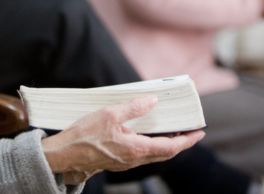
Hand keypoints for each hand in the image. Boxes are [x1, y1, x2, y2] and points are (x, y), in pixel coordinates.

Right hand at [41, 95, 204, 183]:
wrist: (64, 155)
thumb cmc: (84, 136)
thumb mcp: (110, 115)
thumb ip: (133, 108)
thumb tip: (152, 101)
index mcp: (136, 149)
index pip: (170, 147)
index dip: (187, 140)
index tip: (199, 133)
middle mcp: (134, 159)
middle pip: (165, 153)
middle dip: (180, 142)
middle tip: (189, 130)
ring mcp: (126, 162)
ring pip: (154, 155)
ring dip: (166, 143)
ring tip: (172, 129)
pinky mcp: (118, 161)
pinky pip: (142, 154)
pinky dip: (152, 144)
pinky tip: (148, 134)